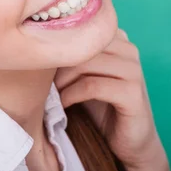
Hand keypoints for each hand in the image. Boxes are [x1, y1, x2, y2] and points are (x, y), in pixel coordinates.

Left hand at [56, 30, 170, 170]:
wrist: (131, 141)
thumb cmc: (103, 107)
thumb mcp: (86, 76)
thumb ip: (75, 57)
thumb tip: (37, 45)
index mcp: (119, 40)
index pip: (82, 29)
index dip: (59, 46)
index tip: (42, 64)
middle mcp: (129, 50)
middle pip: (82, 44)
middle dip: (58, 63)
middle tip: (45, 83)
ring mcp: (134, 70)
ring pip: (86, 63)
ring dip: (63, 80)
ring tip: (54, 95)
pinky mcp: (133, 93)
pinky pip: (93, 86)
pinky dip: (72, 95)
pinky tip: (64, 105)